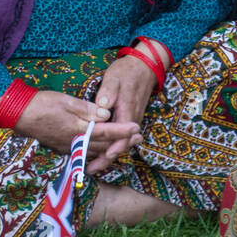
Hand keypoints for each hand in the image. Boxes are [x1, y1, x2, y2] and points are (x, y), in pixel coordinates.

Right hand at [0, 89, 141, 160]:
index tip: (137, 128)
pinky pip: (85, 154)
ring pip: (95, 152)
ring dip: (112, 148)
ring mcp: (67, 148)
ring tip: (127, 143)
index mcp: (77, 130)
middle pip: (104, 146)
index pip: (106, 132)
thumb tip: (107, 114)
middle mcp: (74, 143)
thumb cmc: (42, 104)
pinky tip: (104, 150)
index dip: (123, 131)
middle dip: (123, 142)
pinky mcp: (62, 148)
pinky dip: (98, 152)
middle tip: (139, 137)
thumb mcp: (67, 101)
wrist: (16, 114)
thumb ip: (88, 109)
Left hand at [87, 55, 159, 173]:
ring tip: (92, 165)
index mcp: (127, 110)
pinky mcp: (129, 119)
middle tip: (90, 169)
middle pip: (122, 144)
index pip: (123, 135)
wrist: (146, 66)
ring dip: (108, 154)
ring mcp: (132, 119)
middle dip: (107, 158)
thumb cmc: (128, 71)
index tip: (103, 157)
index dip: (114, 148)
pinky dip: (111, 146)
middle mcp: (132, 118)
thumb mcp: (115, 77)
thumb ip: (108, 91)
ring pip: (122, 142)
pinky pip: (121, 137)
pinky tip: (99, 150)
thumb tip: (102, 105)